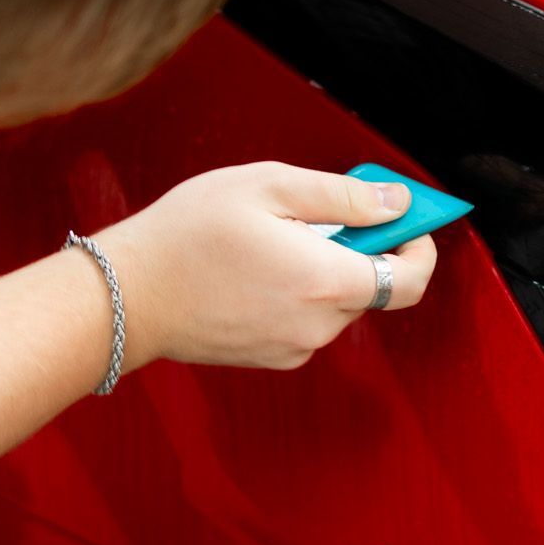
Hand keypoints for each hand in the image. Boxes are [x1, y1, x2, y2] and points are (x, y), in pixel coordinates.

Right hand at [101, 161, 437, 368]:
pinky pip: (307, 319)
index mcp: (326, 281)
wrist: (125, 297)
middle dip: (360, 246)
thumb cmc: (189, 233)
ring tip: (272, 237)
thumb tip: (397, 205)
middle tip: (320, 210)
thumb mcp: (268, 187)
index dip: (418, 246)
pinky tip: (254, 268)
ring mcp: (295, 348)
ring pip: (336, 302)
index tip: (405, 219)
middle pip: (370, 286)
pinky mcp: (271, 357)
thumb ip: (343, 196)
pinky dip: (298, 291)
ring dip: (324, 268)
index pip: (409, 279)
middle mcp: (319, 325)